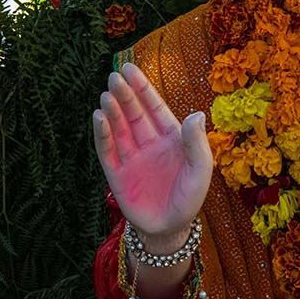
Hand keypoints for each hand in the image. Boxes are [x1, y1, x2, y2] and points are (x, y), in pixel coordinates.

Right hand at [93, 64, 211, 248]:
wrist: (170, 229)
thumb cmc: (190, 198)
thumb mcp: (200, 169)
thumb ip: (197, 143)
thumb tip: (196, 114)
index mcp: (170, 137)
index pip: (154, 107)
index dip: (142, 88)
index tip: (130, 68)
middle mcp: (148, 142)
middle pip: (134, 113)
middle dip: (125, 95)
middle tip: (114, 77)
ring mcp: (131, 157)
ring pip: (119, 128)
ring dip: (113, 111)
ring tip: (106, 95)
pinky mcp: (116, 174)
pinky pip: (107, 151)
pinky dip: (102, 134)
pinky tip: (99, 118)